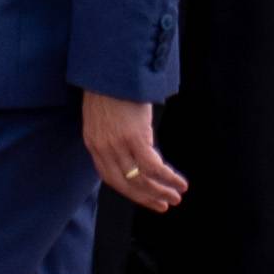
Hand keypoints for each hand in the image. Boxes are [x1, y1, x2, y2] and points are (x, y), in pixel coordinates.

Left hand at [86, 94, 186, 210]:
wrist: (110, 67)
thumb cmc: (109, 85)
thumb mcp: (102, 114)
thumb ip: (110, 132)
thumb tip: (130, 144)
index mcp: (93, 143)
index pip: (109, 177)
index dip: (128, 191)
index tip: (143, 197)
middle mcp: (103, 148)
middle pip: (124, 183)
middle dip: (145, 197)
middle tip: (163, 206)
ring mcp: (118, 144)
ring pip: (141, 179)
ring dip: (160, 191)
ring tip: (176, 198)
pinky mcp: (135, 138)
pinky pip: (153, 166)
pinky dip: (168, 178)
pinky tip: (180, 183)